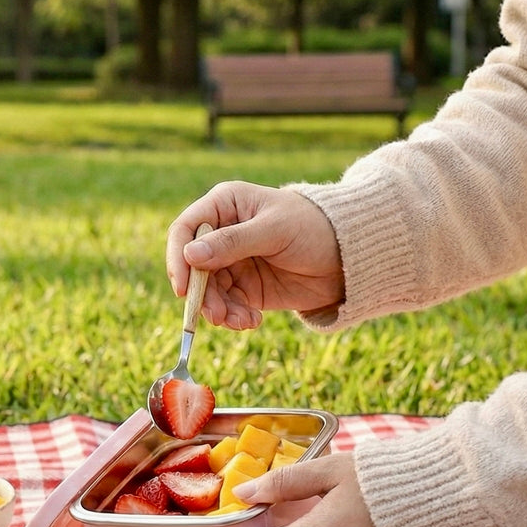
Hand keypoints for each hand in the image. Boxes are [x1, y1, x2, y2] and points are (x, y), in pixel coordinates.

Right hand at [165, 182, 345, 329]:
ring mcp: (230, 262)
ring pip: (207, 291)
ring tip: (241, 321)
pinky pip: (226, 305)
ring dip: (219, 310)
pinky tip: (252, 321)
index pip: (185, 230)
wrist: (348, 256)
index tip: (184, 288)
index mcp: (224, 206)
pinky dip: (234, 317)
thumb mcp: (274, 230)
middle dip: (202, 294)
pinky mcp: (243, 287)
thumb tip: (191, 255)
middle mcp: (220, 234)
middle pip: (192, 267)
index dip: (178, 259)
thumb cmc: (314, 227)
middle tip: (217, 315)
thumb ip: (232, 242)